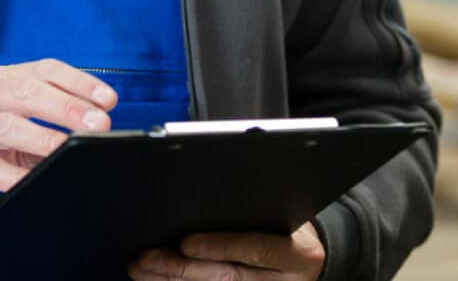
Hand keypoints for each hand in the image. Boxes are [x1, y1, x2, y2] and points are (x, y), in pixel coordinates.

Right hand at [0, 59, 116, 213]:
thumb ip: (35, 118)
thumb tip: (84, 129)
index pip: (42, 70)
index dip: (78, 82)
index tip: (107, 98)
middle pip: (26, 91)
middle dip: (67, 106)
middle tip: (98, 121)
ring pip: (6, 124)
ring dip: (43, 135)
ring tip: (69, 146)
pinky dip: (12, 173)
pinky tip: (32, 178)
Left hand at [127, 221, 324, 280]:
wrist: (316, 258)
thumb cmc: (296, 223)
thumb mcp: (290, 209)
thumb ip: (259, 204)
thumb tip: (212, 187)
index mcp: (296, 253)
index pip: (256, 249)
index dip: (220, 246)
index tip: (186, 242)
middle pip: (226, 277)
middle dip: (182, 269)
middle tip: (146, 259)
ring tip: (141, 269)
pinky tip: (158, 279)